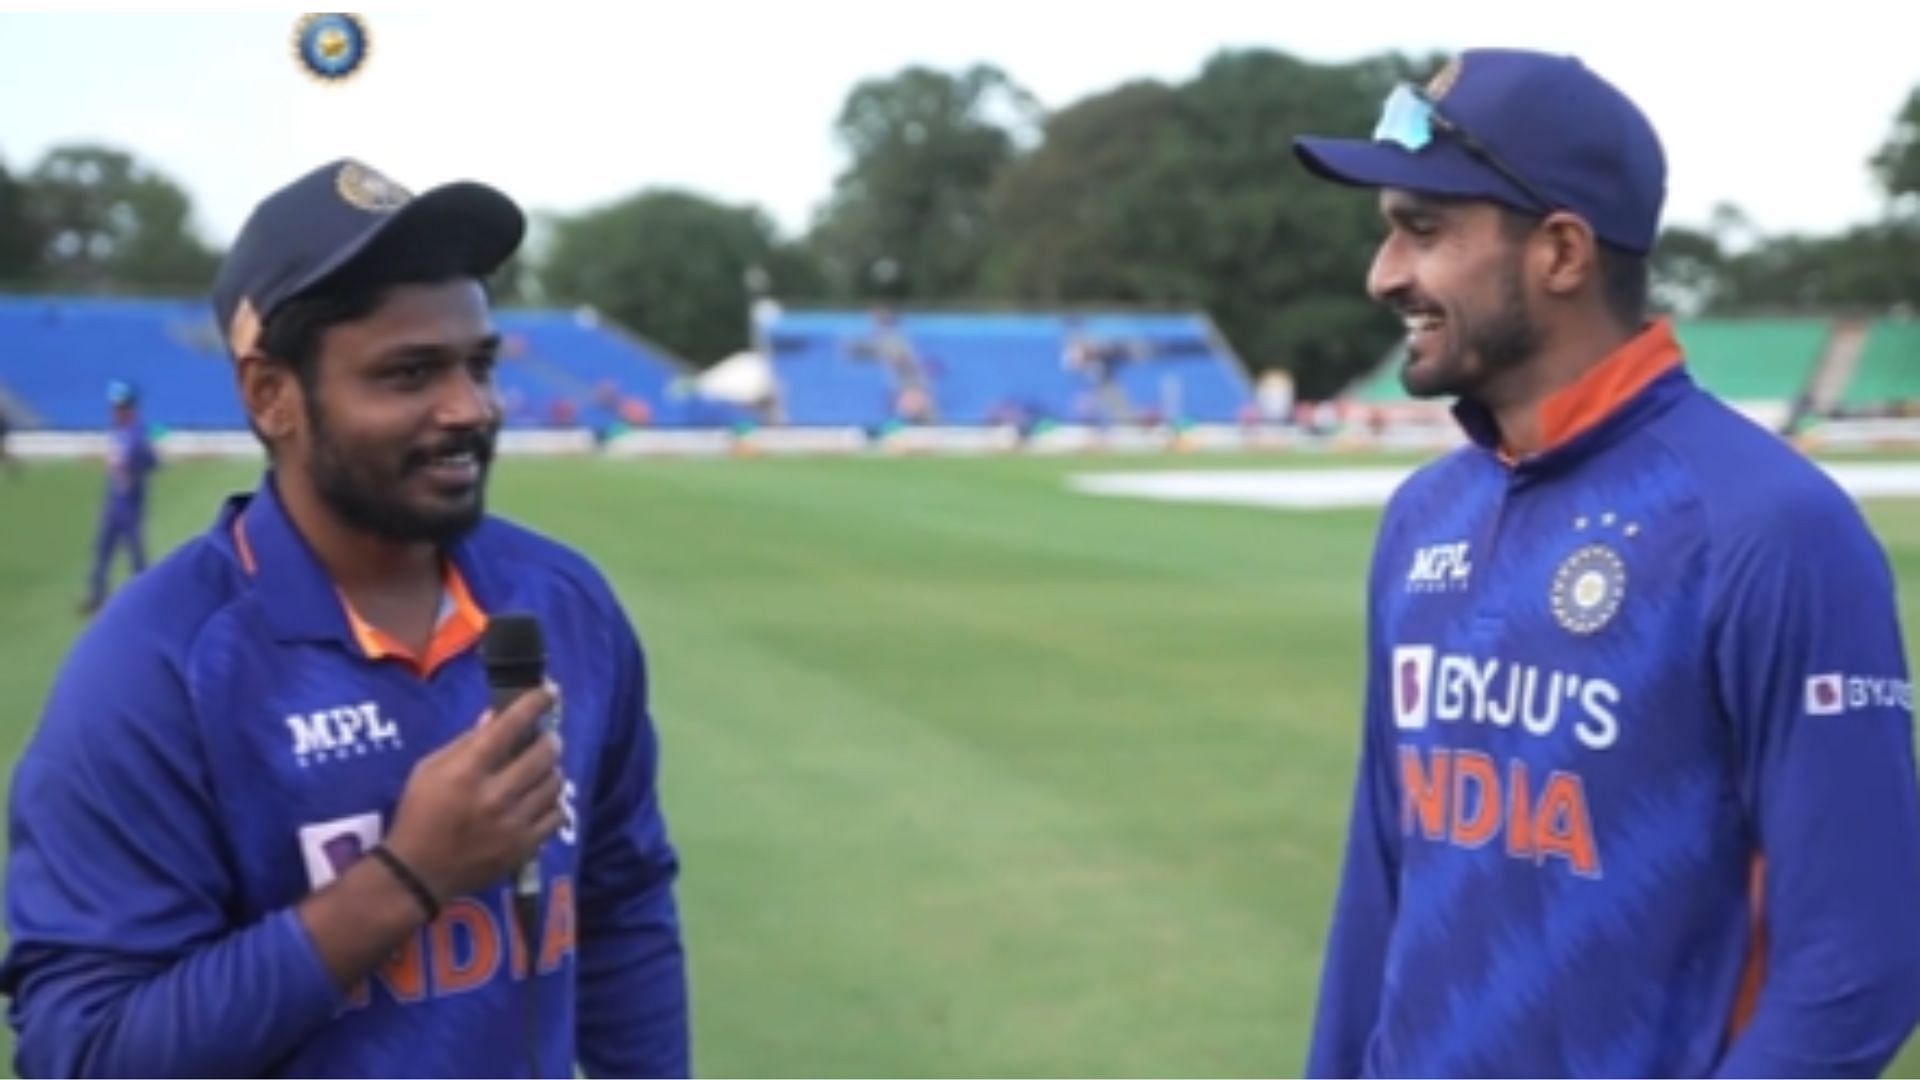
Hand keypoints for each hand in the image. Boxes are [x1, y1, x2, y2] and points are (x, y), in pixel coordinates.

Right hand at [381, 684, 563, 902]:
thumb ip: (465, 742)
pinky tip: (541, 799)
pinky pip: (558, 814)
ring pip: (555, 783)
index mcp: (467, 771)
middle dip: (550, 739)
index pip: (510, 725)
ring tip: (540, 770)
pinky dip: (553, 802)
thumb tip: (496, 716)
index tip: (550, 691)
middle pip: (544, 753)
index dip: (535, 702)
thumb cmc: (419, 815)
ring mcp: (513, 823)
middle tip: (546, 737)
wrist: (417, 874)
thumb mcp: (429, 770)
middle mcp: (494, 795)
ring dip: (552, 770)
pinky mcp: (524, 847)